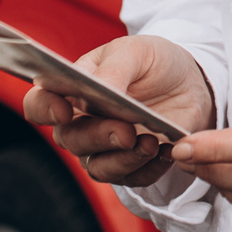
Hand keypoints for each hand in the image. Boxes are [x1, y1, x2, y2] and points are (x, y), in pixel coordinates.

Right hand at [23, 35, 215, 189]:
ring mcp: (104, 148)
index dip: (43, 109)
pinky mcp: (131, 165)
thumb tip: (100, 89)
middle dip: (98, 137)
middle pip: (71, 140)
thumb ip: (114, 69)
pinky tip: (165, 151)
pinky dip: (148, 168)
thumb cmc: (153, 62)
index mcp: (72, 90)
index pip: (39, 103)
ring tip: (150, 143)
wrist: (191, 80)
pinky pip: (132, 179)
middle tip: (126, 131)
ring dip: (124, 159)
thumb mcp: (136, 52)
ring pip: (98, 168)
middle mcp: (81, 123)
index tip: (63, 110)